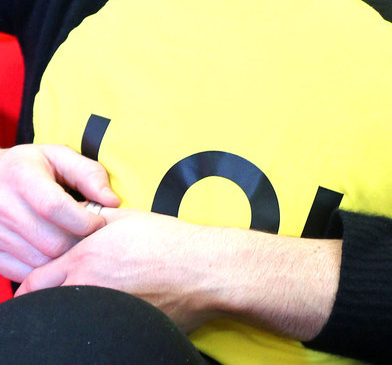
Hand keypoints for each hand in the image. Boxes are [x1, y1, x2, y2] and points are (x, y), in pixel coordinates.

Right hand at [0, 144, 119, 280]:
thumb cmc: (29, 166)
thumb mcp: (59, 156)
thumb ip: (89, 174)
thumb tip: (112, 201)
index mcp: (21, 178)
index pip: (55, 208)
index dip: (85, 220)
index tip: (100, 220)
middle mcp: (2, 207)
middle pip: (51, 242)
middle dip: (79, 241)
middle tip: (89, 232)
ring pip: (40, 261)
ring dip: (64, 256)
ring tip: (72, 238)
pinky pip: (22, 272)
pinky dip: (43, 267)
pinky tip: (52, 249)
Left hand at [14, 207, 219, 331]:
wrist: (205, 269)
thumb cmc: (172, 243)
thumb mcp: (130, 217)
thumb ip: (96, 216)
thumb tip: (78, 217)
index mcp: (85, 258)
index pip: (34, 281)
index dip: (34, 282)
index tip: (42, 282)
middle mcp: (88, 287)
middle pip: (46, 302)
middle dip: (51, 297)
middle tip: (70, 289)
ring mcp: (103, 312)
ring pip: (73, 315)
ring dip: (79, 307)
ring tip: (103, 295)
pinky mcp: (120, 327)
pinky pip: (99, 326)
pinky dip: (103, 319)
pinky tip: (123, 305)